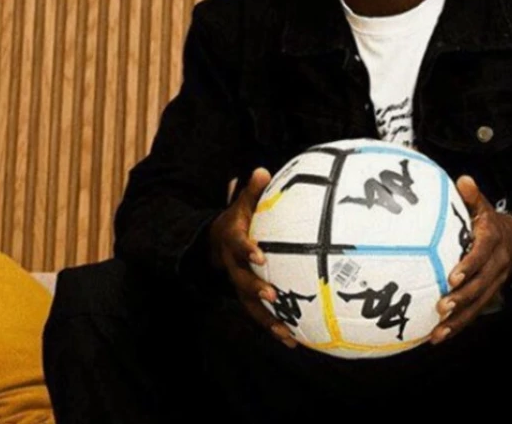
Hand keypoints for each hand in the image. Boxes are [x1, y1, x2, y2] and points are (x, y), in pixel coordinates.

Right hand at [208, 167, 296, 347]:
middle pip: (241, 282)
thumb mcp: (241, 203)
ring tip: (287, 333)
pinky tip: (295, 340)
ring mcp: (239, 286)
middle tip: (273, 296)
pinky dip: (275, 328)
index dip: (247, 251)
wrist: (216, 242)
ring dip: (268, 320)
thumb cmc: (238, 220)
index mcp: (232, 242)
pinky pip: (261, 316)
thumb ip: (253, 191)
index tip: (260, 255)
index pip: (238, 246)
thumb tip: (262, 171)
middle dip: (255, 290)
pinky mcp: (249, 299)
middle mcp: (233, 268)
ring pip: (250, 306)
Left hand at [432, 175, 511, 343]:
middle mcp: (495, 265)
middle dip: (462, 298)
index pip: (481, 254)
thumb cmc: (490, 223)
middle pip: (480, 285)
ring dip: (459, 320)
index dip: (469, 266)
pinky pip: (473, 313)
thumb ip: (473, 197)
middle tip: (442, 306)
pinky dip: (457, 327)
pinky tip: (436, 339)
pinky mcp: (487, 295)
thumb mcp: (485, 207)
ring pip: (477, 304)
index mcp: (492, 241)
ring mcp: (493, 283)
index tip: (452, 276)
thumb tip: (462, 180)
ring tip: (438, 333)